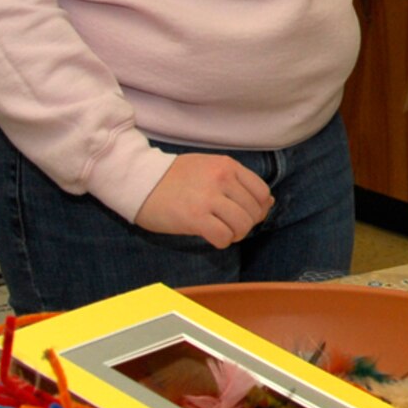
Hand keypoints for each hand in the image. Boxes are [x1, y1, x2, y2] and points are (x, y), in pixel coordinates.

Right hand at [134, 153, 272, 248]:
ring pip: (243, 225)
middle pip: (254, 211)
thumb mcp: (210, 169)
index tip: (245, 213)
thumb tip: (268, 203)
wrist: (139, 180)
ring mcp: (208, 198)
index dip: (258, 208)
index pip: (262, 192)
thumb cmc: (174, 177)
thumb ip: (238, 182)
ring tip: (222, 231)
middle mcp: (222, 179)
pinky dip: (223, 242)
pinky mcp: (194, 217)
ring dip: (235, 234)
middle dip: (247, 224)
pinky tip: (212, 237)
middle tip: (231, 226)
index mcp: (227, 166)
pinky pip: (224, 236)